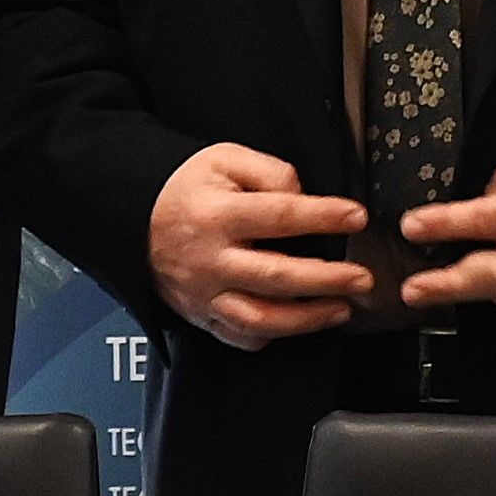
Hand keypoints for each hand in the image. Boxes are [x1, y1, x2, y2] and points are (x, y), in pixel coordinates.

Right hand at [146, 140, 373, 349]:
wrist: (132, 218)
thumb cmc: (186, 188)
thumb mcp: (225, 159)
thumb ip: (270, 172)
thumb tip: (303, 197)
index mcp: (218, 215)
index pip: (281, 216)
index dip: (324, 217)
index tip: (357, 217)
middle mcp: (211, 260)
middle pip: (277, 276)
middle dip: (326, 280)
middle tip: (362, 278)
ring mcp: (204, 293)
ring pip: (260, 318)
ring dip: (307, 319)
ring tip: (342, 309)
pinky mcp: (199, 315)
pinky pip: (237, 336)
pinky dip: (269, 336)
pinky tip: (296, 325)